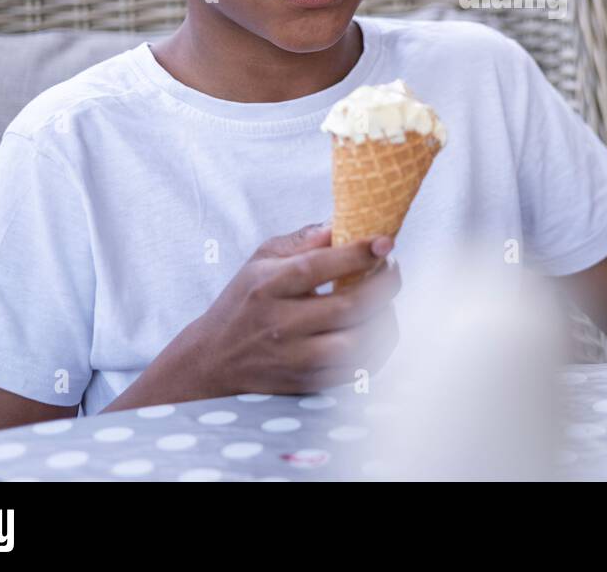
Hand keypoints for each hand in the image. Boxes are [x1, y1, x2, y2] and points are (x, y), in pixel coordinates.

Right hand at [189, 223, 401, 395]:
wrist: (214, 360)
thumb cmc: (246, 300)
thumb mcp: (262, 259)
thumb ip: (303, 239)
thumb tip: (343, 223)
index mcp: (268, 286)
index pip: (317, 267)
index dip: (357, 253)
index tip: (385, 241)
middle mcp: (280, 325)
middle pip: (347, 306)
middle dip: (384, 284)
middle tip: (392, 268)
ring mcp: (295, 359)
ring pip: (357, 342)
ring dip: (385, 317)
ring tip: (386, 300)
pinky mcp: (309, 384)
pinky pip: (358, 369)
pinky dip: (379, 347)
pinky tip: (378, 326)